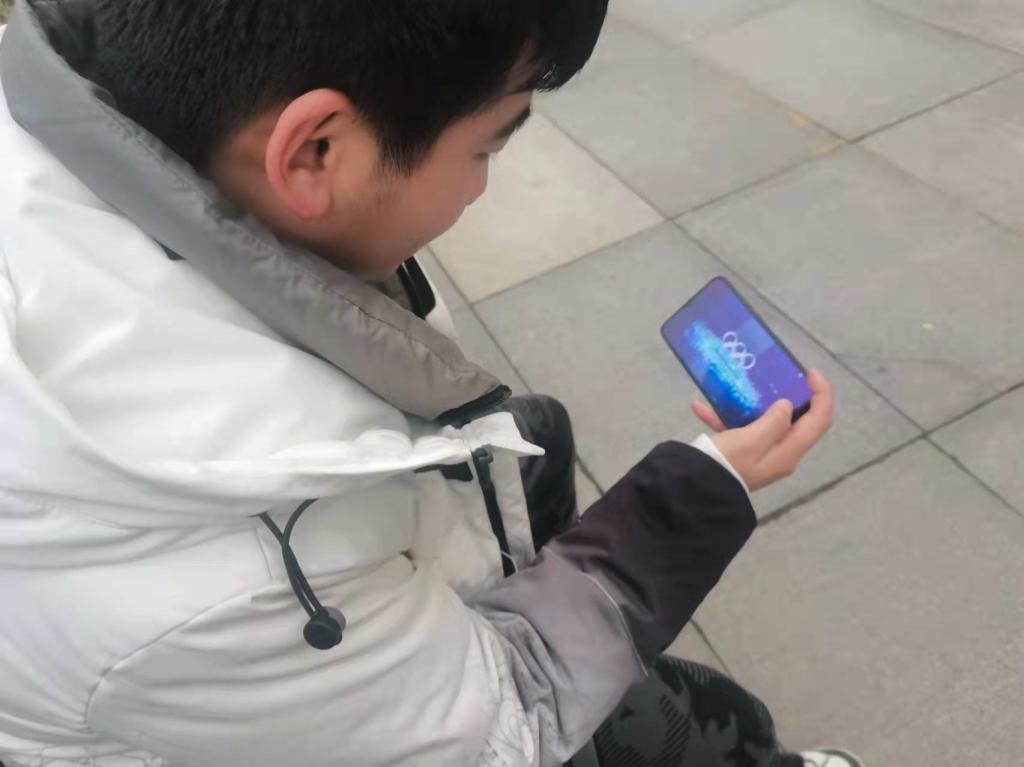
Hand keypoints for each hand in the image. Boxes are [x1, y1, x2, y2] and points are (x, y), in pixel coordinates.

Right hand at [691, 369, 833, 491]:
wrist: (698, 490)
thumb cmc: (727, 463)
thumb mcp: (751, 439)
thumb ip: (774, 421)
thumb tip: (787, 406)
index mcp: (789, 451)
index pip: (820, 420)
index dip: (822, 393)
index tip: (809, 372)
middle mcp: (781, 454)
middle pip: (798, 421)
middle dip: (794, 395)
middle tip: (780, 376)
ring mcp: (762, 455)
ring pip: (766, 423)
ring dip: (753, 405)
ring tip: (739, 387)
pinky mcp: (743, 455)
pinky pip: (739, 431)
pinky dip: (724, 419)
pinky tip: (700, 408)